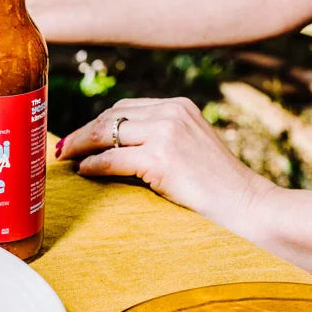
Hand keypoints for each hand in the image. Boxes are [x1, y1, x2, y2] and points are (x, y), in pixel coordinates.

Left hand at [56, 97, 275, 227]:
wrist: (249, 206)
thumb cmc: (217, 185)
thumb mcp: (190, 146)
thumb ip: (159, 136)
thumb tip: (114, 146)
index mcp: (178, 106)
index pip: (124, 107)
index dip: (97, 122)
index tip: (80, 136)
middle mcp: (171, 112)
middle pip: (111, 117)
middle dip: (83, 132)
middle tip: (63, 147)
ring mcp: (166, 133)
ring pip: (107, 134)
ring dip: (80, 146)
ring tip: (66, 157)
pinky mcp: (161, 159)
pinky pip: (112, 159)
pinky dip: (93, 165)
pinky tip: (83, 171)